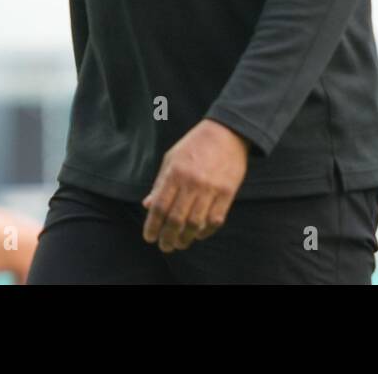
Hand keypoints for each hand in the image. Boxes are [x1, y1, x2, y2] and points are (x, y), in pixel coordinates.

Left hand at [142, 119, 248, 252]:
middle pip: (176, 220)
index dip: (152, 226)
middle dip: (168, 238)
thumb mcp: (172, 158)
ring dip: (186, 239)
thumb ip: (160, 183)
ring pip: (195, 224)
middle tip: (165, 247)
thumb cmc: (195, 144)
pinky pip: (215, 220)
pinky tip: (199, 234)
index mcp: (175, 173)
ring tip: (180, 244)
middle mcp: (192, 182)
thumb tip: (149, 206)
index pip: (160, 207)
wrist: (228, 131)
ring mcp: (211, 188)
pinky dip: (206, 232)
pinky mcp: (228, 192)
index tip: (150, 237)